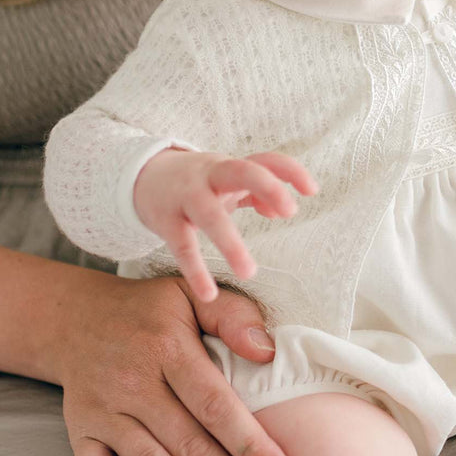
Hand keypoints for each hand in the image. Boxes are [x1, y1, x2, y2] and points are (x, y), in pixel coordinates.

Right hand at [56, 273, 296, 455]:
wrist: (76, 316)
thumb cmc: (153, 311)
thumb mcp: (194, 295)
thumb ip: (234, 316)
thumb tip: (267, 352)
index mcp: (168, 347)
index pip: (214, 403)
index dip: (249, 443)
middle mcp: (134, 381)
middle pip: (190, 444)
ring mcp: (104, 410)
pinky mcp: (80, 431)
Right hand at [134, 149, 317, 302]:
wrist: (143, 177)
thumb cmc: (198, 183)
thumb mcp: (226, 183)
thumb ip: (256, 194)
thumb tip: (280, 212)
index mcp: (231, 167)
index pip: (265, 160)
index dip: (290, 171)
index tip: (312, 190)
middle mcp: (210, 175)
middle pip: (242, 171)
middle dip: (267, 186)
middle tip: (290, 211)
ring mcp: (186, 196)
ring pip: (210, 215)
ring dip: (231, 242)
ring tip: (249, 272)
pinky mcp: (165, 220)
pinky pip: (182, 247)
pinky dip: (195, 270)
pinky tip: (209, 294)